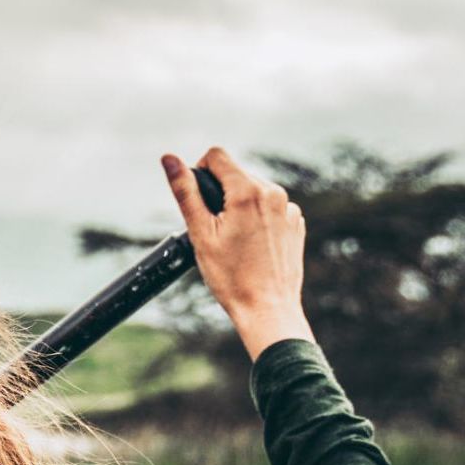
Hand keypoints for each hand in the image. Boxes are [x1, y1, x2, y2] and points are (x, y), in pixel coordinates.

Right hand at [161, 148, 313, 360]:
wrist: (268, 308)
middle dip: (221, 194)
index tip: (199, 201)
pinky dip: (259, 219)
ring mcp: (288, 208)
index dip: (200, 172)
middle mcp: (273, 192)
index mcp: (247, 191)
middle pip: (236, 174)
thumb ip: (185, 192)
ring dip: (240, 206)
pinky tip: (254, 246)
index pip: (216, 155)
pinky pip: (271, 208)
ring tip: (236, 241)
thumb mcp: (200, 233)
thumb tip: (169, 158)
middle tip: (216, 230)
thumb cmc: (231, 277)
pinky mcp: (296, 222)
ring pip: (254, 191)